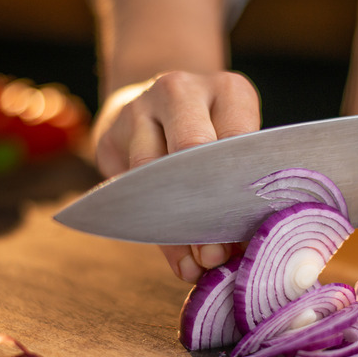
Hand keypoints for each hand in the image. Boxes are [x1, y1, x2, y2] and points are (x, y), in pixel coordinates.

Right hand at [92, 70, 260, 281]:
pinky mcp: (109, 136)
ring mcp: (139, 108)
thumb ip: (241, 187)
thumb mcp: (237, 145)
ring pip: (153, 172)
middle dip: (206, 208)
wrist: (155, 104)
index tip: (248, 233)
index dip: (243, 189)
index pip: (238, 138)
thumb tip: (246, 251)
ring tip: (197, 266)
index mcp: (227, 90)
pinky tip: (177, 259)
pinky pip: (130, 189)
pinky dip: (154, 231)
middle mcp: (181, 91)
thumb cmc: (213, 134)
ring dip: (177, 228)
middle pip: (192, 148)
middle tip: (217, 255)